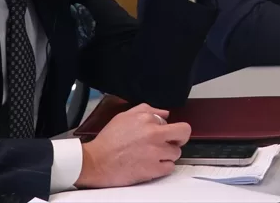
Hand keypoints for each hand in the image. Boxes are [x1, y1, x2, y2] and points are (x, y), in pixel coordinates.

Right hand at [76, 104, 190, 188]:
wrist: (95, 162)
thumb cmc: (107, 141)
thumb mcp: (124, 116)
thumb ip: (147, 110)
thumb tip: (164, 113)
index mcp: (147, 119)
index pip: (171, 121)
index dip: (166, 129)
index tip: (164, 134)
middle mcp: (154, 134)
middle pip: (184, 133)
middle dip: (179, 138)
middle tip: (172, 142)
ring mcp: (155, 152)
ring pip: (176, 153)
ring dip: (168, 155)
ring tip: (154, 156)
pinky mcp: (153, 169)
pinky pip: (170, 167)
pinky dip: (163, 168)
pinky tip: (152, 165)